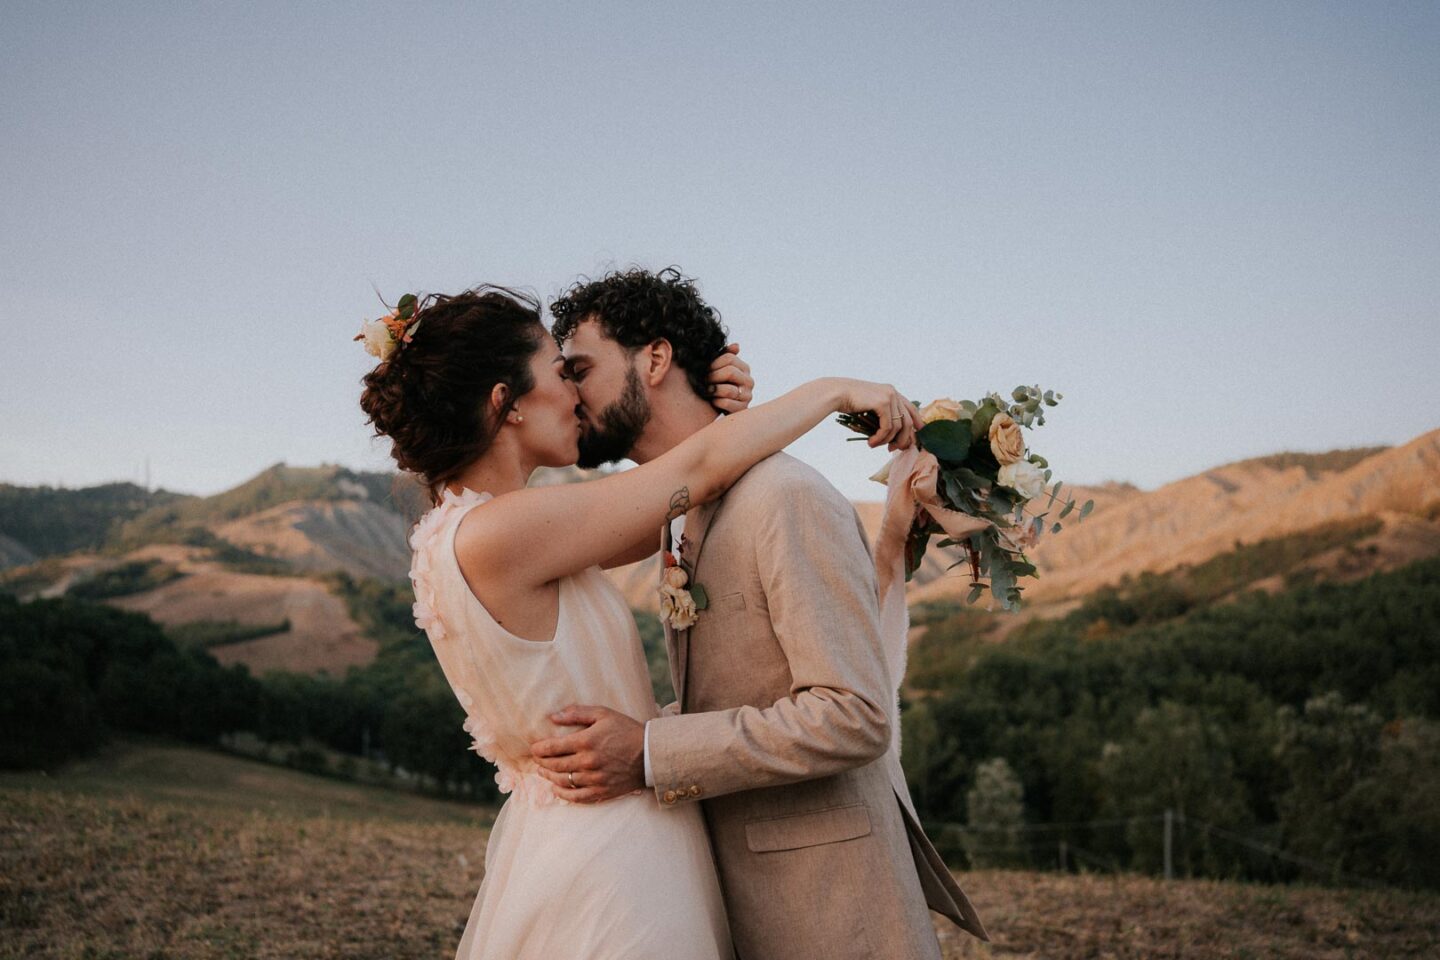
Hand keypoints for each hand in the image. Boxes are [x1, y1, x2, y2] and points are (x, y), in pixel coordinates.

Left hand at [531, 704, 645, 802]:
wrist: (650, 754)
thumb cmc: (626, 730)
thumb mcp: (603, 714)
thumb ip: (577, 713)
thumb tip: (554, 716)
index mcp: (586, 741)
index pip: (553, 747)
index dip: (539, 749)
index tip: (533, 748)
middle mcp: (587, 762)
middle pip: (554, 765)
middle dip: (541, 762)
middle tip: (536, 759)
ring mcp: (594, 779)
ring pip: (562, 781)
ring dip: (549, 776)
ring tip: (543, 772)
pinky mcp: (601, 791)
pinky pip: (576, 797)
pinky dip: (563, 794)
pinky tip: (556, 788)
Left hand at [707, 343, 752, 413]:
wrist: (718, 410)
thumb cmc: (717, 385)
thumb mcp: (719, 369)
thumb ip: (724, 356)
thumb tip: (736, 345)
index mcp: (744, 368)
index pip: (729, 358)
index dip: (713, 363)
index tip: (704, 369)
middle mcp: (749, 381)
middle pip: (730, 372)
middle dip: (713, 376)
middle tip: (704, 380)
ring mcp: (747, 396)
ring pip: (728, 390)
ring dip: (713, 390)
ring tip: (707, 391)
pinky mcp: (743, 409)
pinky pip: (727, 403)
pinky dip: (717, 402)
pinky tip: (713, 402)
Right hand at [837, 380, 921, 449]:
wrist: (836, 393)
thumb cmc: (850, 403)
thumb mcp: (870, 408)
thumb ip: (883, 416)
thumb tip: (894, 436)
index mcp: (891, 392)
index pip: (911, 409)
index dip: (916, 423)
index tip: (915, 437)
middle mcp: (893, 392)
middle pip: (907, 421)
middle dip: (902, 439)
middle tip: (892, 450)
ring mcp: (889, 396)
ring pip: (897, 427)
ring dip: (886, 440)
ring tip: (874, 445)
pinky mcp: (882, 402)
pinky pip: (888, 427)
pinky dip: (880, 438)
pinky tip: (871, 442)